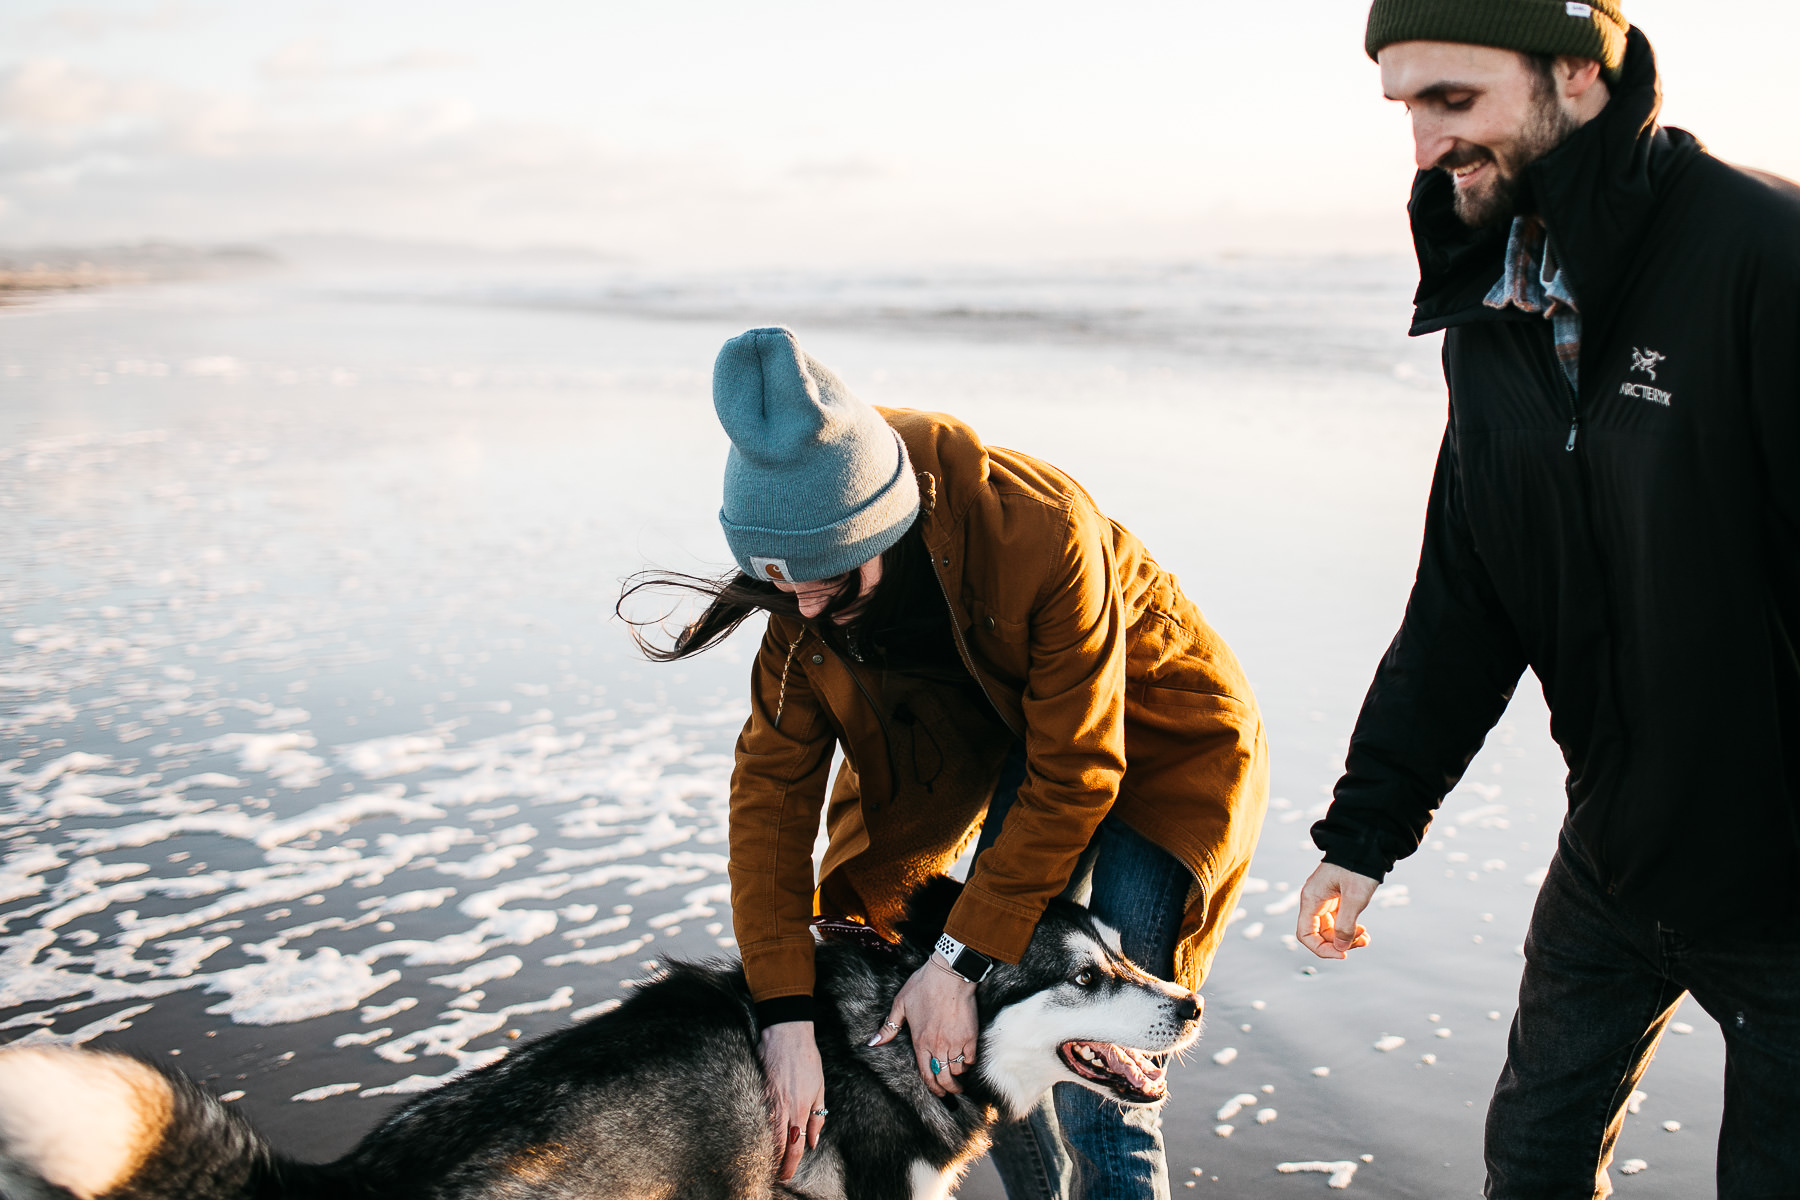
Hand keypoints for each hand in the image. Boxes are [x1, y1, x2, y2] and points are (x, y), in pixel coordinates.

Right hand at [757, 1021, 825, 1181]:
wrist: (786, 1034)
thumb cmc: (806, 1058)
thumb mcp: (820, 1087)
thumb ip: (817, 1116)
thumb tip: (813, 1141)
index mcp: (801, 1108)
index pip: (794, 1146)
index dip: (790, 1165)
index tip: (786, 1175)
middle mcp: (783, 1108)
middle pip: (778, 1145)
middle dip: (776, 1164)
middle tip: (775, 1175)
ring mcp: (767, 1100)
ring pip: (765, 1133)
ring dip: (766, 1150)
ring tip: (766, 1162)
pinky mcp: (756, 1091)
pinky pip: (756, 1117)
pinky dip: (756, 1131)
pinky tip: (756, 1138)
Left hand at [868, 958, 977, 1096]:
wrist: (949, 973)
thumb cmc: (924, 985)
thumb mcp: (900, 1004)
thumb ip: (889, 1027)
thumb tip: (872, 1043)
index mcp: (920, 1041)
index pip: (926, 1074)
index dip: (932, 1088)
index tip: (938, 1093)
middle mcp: (937, 1046)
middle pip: (944, 1078)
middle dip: (948, 1089)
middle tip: (951, 1090)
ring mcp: (955, 1042)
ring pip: (958, 1070)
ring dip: (958, 1074)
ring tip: (958, 1073)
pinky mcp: (970, 1035)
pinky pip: (971, 1058)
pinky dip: (969, 1062)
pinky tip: (967, 1060)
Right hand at [1297, 862, 1378, 958]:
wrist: (1367, 844)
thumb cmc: (1358, 867)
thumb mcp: (1354, 898)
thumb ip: (1345, 925)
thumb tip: (1340, 949)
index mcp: (1311, 899)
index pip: (1305, 934)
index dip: (1321, 949)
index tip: (1342, 954)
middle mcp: (1314, 901)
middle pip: (1319, 934)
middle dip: (1339, 943)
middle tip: (1361, 941)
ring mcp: (1325, 900)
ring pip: (1330, 929)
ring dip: (1347, 937)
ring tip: (1365, 937)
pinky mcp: (1336, 899)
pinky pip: (1339, 921)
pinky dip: (1350, 929)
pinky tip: (1363, 931)